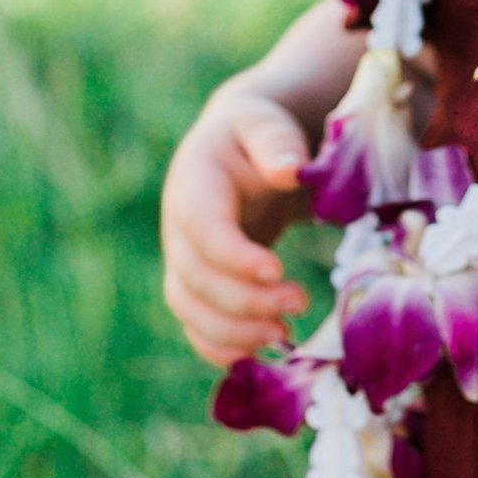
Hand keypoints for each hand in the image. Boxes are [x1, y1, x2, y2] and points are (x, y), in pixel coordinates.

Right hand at [160, 87, 313, 368]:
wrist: (238, 150)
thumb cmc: (258, 135)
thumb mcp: (266, 123)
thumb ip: (275, 142)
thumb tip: (289, 171)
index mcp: (194, 183)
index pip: (201, 227)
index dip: (232, 256)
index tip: (276, 270)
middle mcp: (178, 226)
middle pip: (194, 277)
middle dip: (243, 300)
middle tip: (299, 302)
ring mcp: (182, 259)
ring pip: (188, 308)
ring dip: (232, 332)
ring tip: (284, 336)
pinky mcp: (194, 284)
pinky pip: (194, 326)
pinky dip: (221, 348)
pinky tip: (259, 354)